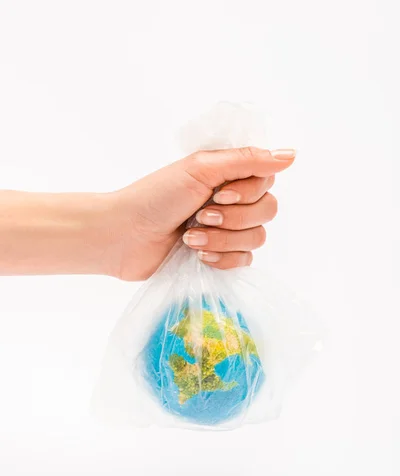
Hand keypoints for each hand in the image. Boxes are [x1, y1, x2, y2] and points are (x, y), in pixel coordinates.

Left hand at [103, 147, 294, 279]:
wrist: (124, 236)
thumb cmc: (156, 197)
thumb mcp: (200, 168)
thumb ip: (247, 160)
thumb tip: (290, 155)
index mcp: (228, 176)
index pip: (266, 182)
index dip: (248, 192)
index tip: (217, 193)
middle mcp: (232, 202)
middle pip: (267, 211)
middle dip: (234, 218)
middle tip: (201, 216)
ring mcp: (226, 232)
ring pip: (256, 238)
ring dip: (222, 239)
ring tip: (191, 238)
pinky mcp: (219, 258)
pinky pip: (244, 261)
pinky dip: (221, 259)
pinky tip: (198, 256)